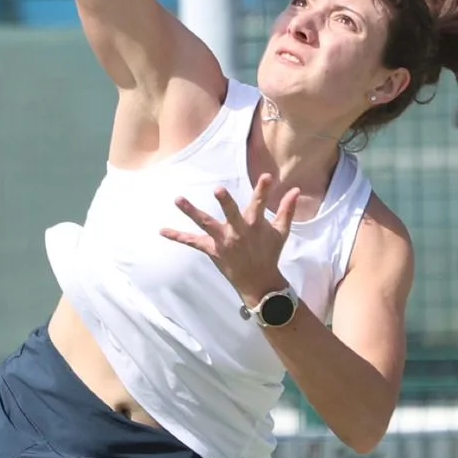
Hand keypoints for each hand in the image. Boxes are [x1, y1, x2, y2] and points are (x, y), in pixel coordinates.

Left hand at [162, 175, 303, 303]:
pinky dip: (177, 236)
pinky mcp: (212, 250)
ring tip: (178, 199)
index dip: (264, 190)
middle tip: (218, 190)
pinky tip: (162, 230)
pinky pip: (192, 242)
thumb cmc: (269, 253)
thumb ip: (287, 210)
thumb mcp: (281, 232)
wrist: (258, 281)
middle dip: (226, 202)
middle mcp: (238, 231)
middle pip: (232, 214)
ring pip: (206, 224)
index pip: (260, 203)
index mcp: (255, 225)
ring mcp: (223, 241)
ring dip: (191, 212)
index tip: (267, 177)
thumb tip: (296, 190)